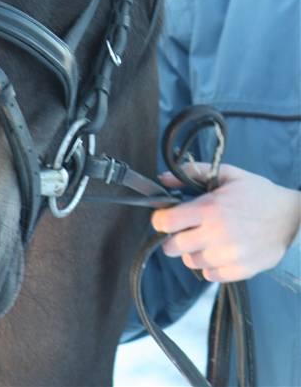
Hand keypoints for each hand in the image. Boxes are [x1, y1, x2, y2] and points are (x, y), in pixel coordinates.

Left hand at [151, 163, 300, 282]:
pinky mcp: (240, 271)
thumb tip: (162, 179)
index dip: (160, 220)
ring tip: (204, 240)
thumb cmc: (257, 193)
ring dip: (191, 252)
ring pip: (190, 262)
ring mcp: (228, 256)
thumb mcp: (227, 174)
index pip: (166, 222)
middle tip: (183, 231)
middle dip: (172, 238)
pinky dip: (209, 267)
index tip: (164, 218)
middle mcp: (216, 234)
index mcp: (209, 208)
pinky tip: (218, 252)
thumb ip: (193, 172)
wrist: (291, 218)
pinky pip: (210, 276)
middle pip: (173, 247)